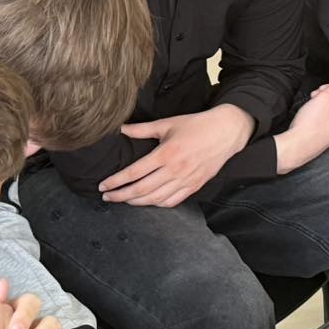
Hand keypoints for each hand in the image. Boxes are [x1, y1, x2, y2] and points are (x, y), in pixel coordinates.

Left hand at [98, 104, 254, 207]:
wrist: (225, 133)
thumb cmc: (195, 125)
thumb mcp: (167, 124)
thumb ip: (142, 129)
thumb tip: (120, 128)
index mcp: (166, 154)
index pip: (134, 172)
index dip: (116, 181)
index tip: (103, 185)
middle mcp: (175, 170)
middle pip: (141, 190)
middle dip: (121, 195)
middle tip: (107, 197)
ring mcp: (186, 181)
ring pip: (155, 199)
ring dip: (136, 202)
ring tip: (123, 200)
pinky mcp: (194, 186)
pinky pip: (172, 201)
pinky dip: (157, 204)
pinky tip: (147, 201)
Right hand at [274, 81, 328, 173]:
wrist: (295, 145)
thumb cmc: (310, 126)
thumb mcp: (325, 99)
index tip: (325, 90)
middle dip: (327, 95)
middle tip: (316, 97)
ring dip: (320, 102)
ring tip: (311, 104)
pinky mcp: (322, 133)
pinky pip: (323, 116)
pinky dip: (315, 111)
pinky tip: (308, 113)